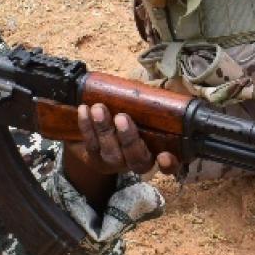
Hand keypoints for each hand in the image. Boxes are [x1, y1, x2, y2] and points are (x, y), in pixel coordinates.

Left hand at [59, 103, 177, 205]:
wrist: (96, 129)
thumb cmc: (126, 115)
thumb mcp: (142, 109)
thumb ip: (151, 105)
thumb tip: (161, 89)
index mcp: (157, 149)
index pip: (170, 165)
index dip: (170, 164)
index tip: (164, 155)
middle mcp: (138, 161)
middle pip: (138, 160)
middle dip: (129, 139)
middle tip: (121, 117)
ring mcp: (115, 163)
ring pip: (111, 153)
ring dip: (104, 129)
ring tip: (98, 108)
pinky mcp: (95, 160)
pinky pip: (91, 146)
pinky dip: (87, 126)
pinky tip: (84, 110)